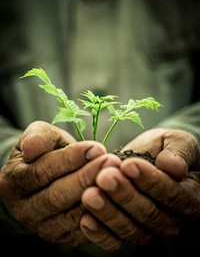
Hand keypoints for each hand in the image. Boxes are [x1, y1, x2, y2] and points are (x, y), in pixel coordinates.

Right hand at [0, 120, 120, 245]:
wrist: (52, 172)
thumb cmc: (48, 150)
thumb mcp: (41, 135)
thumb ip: (38, 137)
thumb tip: (32, 147)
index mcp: (13, 181)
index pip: (42, 172)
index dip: (71, 159)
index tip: (96, 148)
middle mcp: (24, 209)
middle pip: (57, 196)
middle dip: (87, 177)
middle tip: (111, 162)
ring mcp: (42, 227)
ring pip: (71, 216)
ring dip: (98, 196)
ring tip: (117, 176)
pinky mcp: (63, 237)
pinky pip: (83, 231)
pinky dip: (100, 216)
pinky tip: (115, 197)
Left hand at [80, 128, 199, 250]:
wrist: (152, 156)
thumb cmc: (167, 148)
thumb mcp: (178, 141)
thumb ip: (179, 152)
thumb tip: (174, 167)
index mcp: (189, 195)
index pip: (171, 193)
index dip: (149, 180)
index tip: (129, 165)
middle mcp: (172, 218)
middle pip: (148, 213)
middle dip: (124, 194)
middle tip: (104, 178)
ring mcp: (150, 228)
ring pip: (130, 228)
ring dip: (108, 212)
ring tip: (89, 195)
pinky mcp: (129, 230)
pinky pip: (116, 239)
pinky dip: (100, 232)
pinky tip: (85, 219)